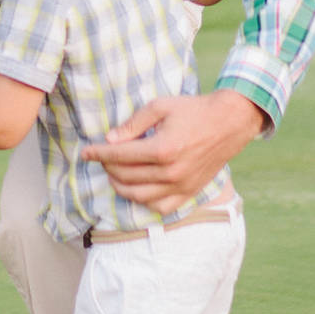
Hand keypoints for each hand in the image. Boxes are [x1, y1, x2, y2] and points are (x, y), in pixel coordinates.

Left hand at [81, 88, 268, 212]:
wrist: (229, 123)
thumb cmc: (193, 110)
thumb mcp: (160, 106)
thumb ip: (133, 124)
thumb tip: (110, 139)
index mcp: (163, 149)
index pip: (120, 155)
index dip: (98, 153)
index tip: (85, 152)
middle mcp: (171, 172)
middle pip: (126, 176)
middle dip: (107, 167)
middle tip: (101, 158)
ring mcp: (181, 186)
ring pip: (139, 196)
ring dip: (120, 186)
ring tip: (114, 173)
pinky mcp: (190, 193)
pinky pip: (160, 207)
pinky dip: (143, 201)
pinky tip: (137, 188)